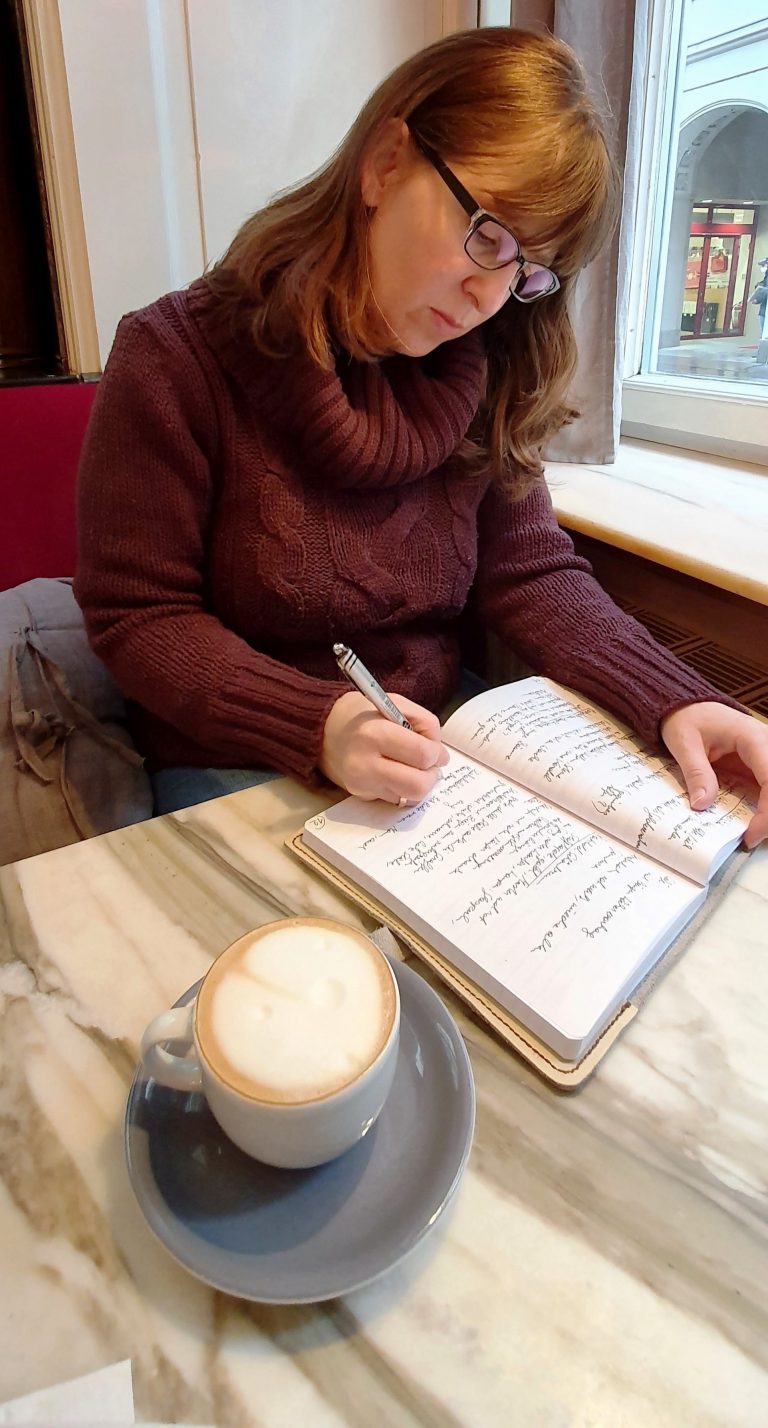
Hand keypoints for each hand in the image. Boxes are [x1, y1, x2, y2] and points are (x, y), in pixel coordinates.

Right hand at [320, 691, 448, 802]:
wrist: (321, 731)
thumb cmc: (360, 714)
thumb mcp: (394, 703)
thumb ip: (424, 722)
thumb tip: (441, 754)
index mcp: (374, 734)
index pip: (422, 755)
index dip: (436, 752)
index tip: (434, 747)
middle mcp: (365, 764)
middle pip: (418, 785)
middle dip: (431, 774)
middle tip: (429, 762)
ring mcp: (362, 784)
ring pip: (410, 797)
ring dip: (420, 783)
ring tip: (413, 766)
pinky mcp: (361, 795)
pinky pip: (396, 799)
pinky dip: (403, 787)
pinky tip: (395, 771)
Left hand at [660, 702, 767, 847]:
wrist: (688, 705)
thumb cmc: (687, 718)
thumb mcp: (684, 743)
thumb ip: (696, 773)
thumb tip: (702, 805)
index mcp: (753, 738)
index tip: (751, 834)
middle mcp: (767, 746)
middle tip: (751, 839)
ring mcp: (765, 757)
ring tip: (752, 834)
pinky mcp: (759, 767)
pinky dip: (763, 808)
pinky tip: (751, 824)